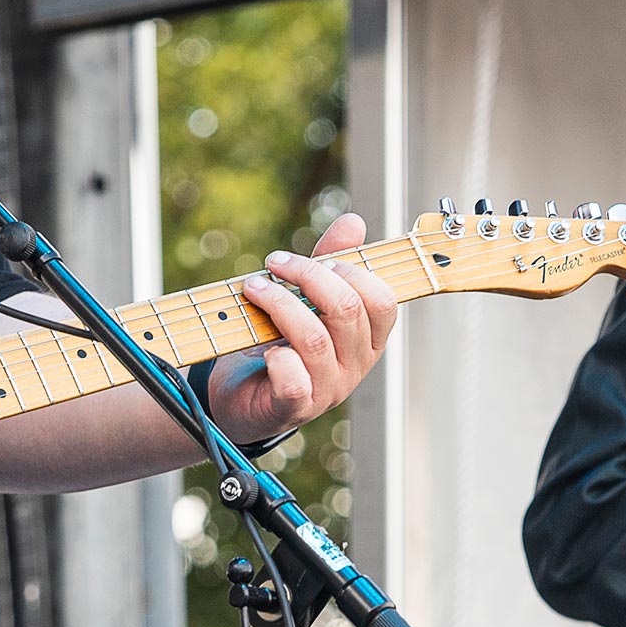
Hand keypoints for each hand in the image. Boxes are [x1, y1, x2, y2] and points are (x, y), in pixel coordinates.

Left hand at [205, 213, 396, 443]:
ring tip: (253, 287)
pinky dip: (276, 357)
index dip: (348, 270)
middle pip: (346, 309)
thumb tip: (354, 221)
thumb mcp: (306, 298)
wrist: (243, 393)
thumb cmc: (280, 339)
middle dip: (307, 275)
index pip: (382, 300)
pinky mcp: (295, 406)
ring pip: (314, 337)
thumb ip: (329, 262)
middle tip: (274, 263)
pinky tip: (262, 346)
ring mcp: (328, 388)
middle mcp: (355, 364)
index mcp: (367, 337)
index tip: (313, 258)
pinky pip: (294, 379)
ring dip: (278, 303)